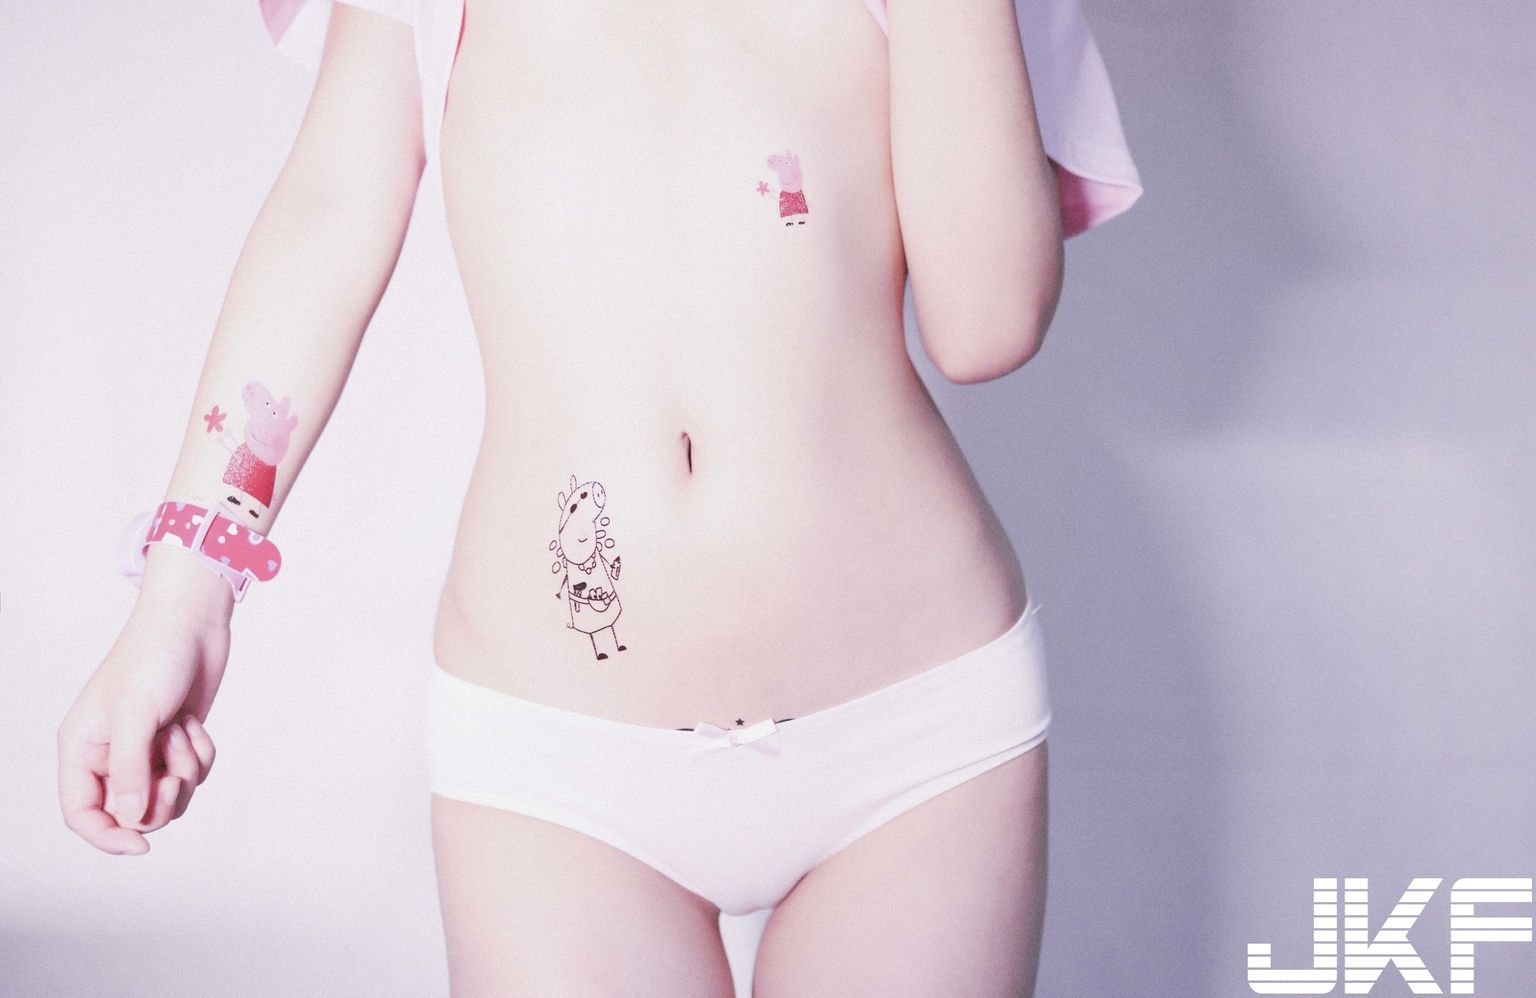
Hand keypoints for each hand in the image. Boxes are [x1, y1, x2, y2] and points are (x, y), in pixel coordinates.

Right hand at [57, 599, 228, 854]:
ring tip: (182, 732)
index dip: (107, 837)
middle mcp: (110, 755)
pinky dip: (200, 755)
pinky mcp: (177, 743)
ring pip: (167, 797)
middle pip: (132, 814)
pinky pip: (194, 775)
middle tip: (174, 773)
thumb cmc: (154, 658)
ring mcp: (146, 750)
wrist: (193, 624)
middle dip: (160, 799)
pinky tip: (194, 724)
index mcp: (82, 749)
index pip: (82, 814)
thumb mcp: (136, 715)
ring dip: (185, 772)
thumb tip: (131, 821)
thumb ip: (130, 770)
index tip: (141, 847)